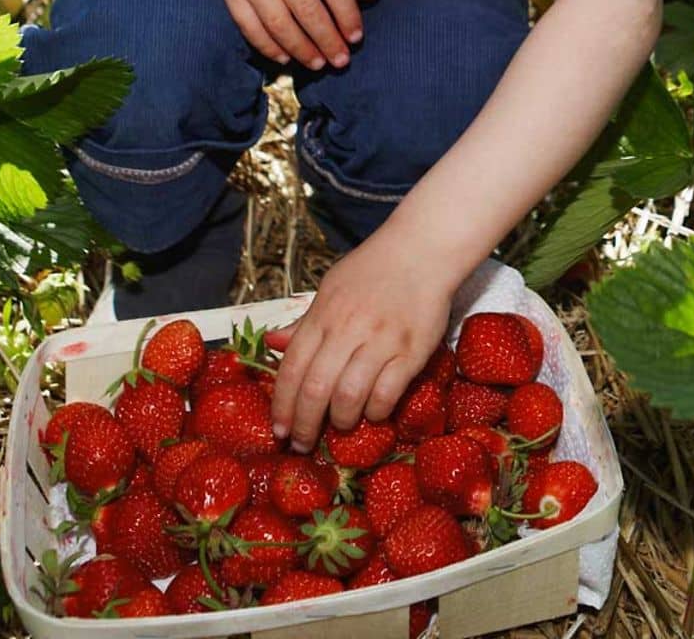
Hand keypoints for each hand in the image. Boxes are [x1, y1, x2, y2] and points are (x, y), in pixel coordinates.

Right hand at [201, 0, 379, 69]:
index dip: (348, 16)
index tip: (356, 38)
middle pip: (307, 10)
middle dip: (327, 40)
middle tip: (341, 61)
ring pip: (279, 23)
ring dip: (301, 49)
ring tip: (318, 64)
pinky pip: (250, 26)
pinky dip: (268, 47)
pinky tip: (285, 58)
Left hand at [267, 228, 451, 451]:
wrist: (422, 250)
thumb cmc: (373, 270)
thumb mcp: (330, 288)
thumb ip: (305, 321)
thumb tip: (271, 342)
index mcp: (323, 314)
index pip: (292, 368)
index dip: (282, 405)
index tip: (279, 430)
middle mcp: (348, 329)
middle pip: (316, 389)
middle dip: (305, 425)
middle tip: (303, 444)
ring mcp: (381, 341)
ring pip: (349, 396)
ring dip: (341, 420)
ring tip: (341, 425)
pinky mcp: (412, 352)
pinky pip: (387, 393)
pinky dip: (376, 411)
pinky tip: (373, 413)